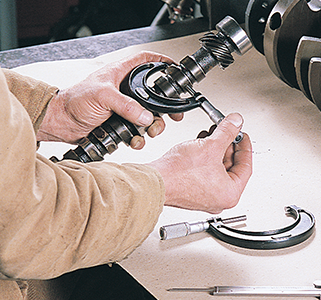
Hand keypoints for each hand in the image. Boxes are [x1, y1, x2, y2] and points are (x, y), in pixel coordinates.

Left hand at [36, 51, 183, 148]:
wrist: (60, 122)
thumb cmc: (74, 100)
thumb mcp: (103, 96)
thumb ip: (126, 106)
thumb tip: (146, 116)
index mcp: (120, 74)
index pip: (145, 61)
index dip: (161, 62)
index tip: (174, 68)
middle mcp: (124, 90)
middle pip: (153, 94)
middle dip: (164, 106)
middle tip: (173, 113)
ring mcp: (123, 107)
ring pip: (148, 116)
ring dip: (153, 126)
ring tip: (150, 130)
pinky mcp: (119, 123)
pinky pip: (137, 131)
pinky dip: (139, 138)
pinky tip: (135, 139)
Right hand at [147, 113, 252, 213]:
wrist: (153, 181)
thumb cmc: (179, 174)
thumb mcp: (210, 146)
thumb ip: (227, 131)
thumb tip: (236, 122)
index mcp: (230, 194)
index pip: (246, 166)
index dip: (245, 146)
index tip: (242, 134)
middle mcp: (219, 199)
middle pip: (232, 167)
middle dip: (228, 145)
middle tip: (228, 130)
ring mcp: (205, 196)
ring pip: (218, 168)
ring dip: (216, 149)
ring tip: (213, 134)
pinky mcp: (193, 191)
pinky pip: (206, 172)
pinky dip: (206, 157)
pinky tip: (201, 144)